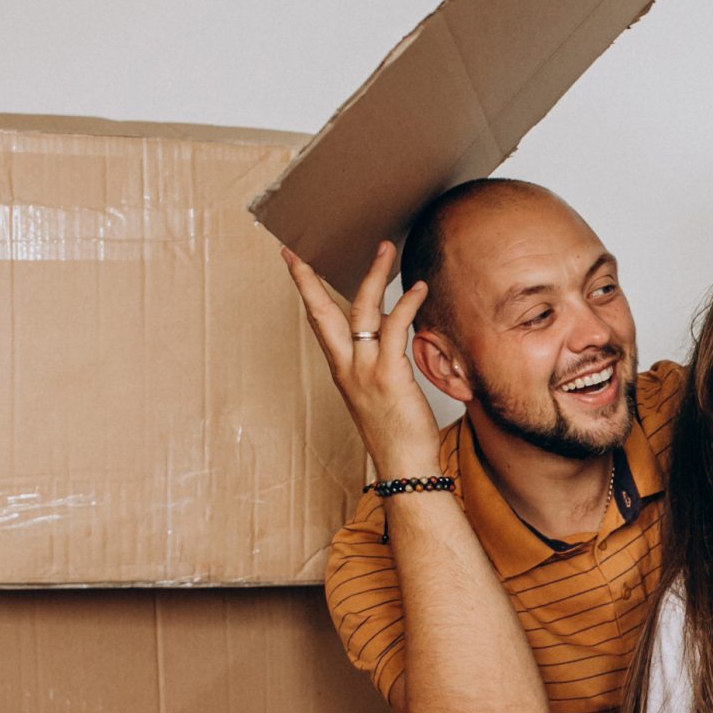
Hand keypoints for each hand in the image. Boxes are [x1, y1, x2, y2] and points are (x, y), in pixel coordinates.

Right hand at [284, 239, 443, 478]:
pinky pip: (394, 329)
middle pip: (322, 312)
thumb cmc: (396, 431)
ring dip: (374, 275)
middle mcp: (347, 367)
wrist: (404, 464)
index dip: (305, 291)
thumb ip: (378, 356)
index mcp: (341, 369)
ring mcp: (365, 370)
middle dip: (308, 279)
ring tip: (385, 248)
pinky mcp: (389, 374)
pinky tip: (418, 288)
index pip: (318, 322)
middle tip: (298, 251)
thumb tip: (388, 325)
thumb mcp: (379, 389)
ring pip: (362, 310)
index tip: (293, 263)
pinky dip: (407, 303)